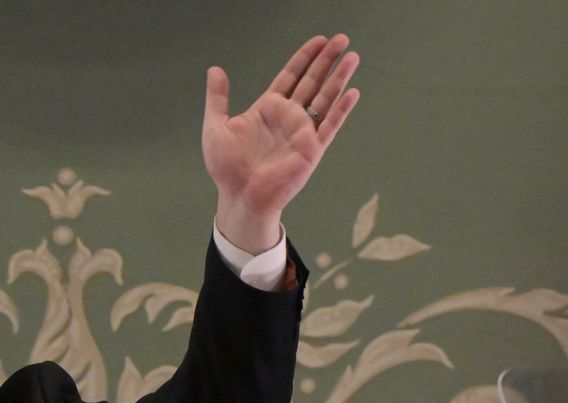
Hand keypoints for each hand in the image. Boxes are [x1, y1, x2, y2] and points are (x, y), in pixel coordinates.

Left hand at [203, 33, 361, 253]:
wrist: (240, 197)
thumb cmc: (227, 168)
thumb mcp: (216, 126)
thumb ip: (218, 98)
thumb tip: (214, 70)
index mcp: (268, 109)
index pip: (291, 76)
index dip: (304, 58)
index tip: (318, 41)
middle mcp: (289, 117)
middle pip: (312, 81)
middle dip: (326, 60)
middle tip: (341, 39)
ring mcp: (302, 132)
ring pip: (325, 98)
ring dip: (339, 78)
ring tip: (352, 56)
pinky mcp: (311, 150)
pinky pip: (329, 126)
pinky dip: (341, 109)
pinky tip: (352, 92)